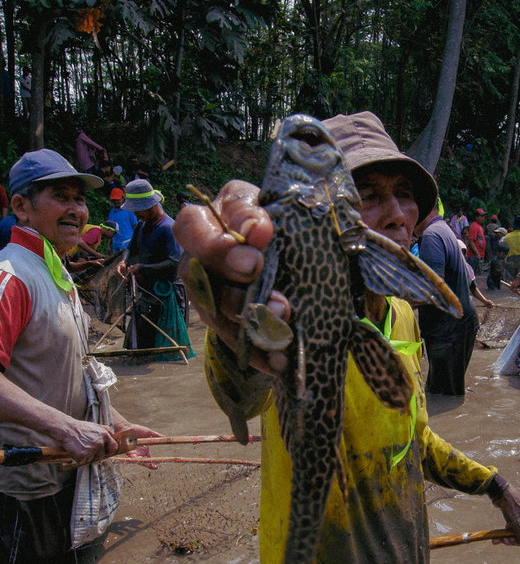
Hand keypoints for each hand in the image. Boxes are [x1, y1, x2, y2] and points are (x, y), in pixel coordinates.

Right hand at [56, 418, 119, 463]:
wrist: (67, 429)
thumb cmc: (81, 428)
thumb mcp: (97, 426)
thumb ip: (107, 431)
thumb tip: (114, 437)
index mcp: (105, 435)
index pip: (114, 447)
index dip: (109, 450)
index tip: (105, 451)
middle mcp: (100, 443)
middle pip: (102, 455)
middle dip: (96, 454)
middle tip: (88, 448)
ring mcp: (92, 449)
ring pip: (93, 459)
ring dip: (87, 457)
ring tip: (81, 447)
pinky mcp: (84, 455)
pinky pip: (84, 461)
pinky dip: (79, 458)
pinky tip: (76, 450)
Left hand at [115, 421, 161, 466]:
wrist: (126, 427)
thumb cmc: (135, 429)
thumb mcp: (148, 432)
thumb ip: (156, 435)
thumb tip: (165, 437)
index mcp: (143, 449)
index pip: (149, 457)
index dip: (153, 461)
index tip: (157, 465)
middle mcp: (138, 452)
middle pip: (144, 460)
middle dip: (149, 464)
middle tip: (155, 467)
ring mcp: (133, 452)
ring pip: (139, 460)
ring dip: (144, 463)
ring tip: (150, 465)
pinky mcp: (128, 451)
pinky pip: (132, 457)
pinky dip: (135, 459)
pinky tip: (138, 460)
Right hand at [174, 180, 289, 374]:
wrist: (284, 241)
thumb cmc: (270, 214)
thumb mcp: (263, 202)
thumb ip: (252, 213)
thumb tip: (256, 230)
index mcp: (204, 221)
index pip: (191, 229)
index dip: (215, 247)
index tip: (254, 260)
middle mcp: (196, 259)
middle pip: (201, 281)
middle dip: (237, 296)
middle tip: (277, 304)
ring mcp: (207, 293)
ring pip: (216, 315)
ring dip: (249, 327)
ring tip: (282, 332)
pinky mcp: (223, 320)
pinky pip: (232, 340)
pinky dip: (256, 352)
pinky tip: (278, 361)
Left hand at [488, 475, 519, 552]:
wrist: (500, 492)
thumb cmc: (510, 506)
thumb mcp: (516, 523)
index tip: (510, 542)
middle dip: (511, 540)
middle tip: (502, 541)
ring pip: (514, 533)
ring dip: (505, 538)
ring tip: (496, 540)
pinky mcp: (513, 517)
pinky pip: (510, 529)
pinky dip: (503, 533)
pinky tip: (496, 537)